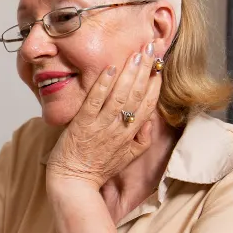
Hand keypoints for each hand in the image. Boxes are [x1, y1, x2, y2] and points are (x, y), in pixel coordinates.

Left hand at [46, 42, 160, 188]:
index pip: (148, 105)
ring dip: (129, 73)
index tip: (159, 65)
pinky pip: (95, 101)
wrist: (74, 183)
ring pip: (120, 96)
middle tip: (151, 48)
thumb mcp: (128, 157)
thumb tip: (151, 118)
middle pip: (137, 95)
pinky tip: (109, 68)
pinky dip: (102, 85)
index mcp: (131, 135)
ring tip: (137, 53)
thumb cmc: (98, 168)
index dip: (155, 83)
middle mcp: (119, 129)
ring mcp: (101, 126)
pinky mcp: (82, 125)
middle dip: (145, 69)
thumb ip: (142, 138)